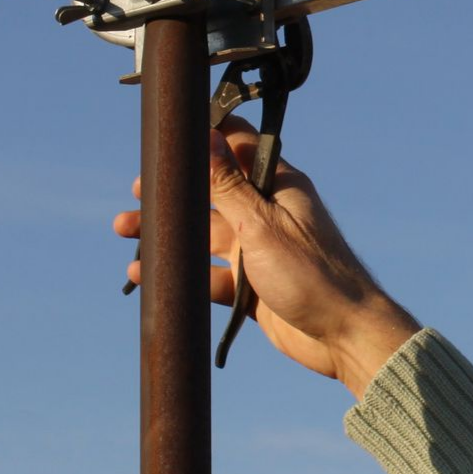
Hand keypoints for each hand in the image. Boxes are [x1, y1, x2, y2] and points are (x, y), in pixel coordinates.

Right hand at [113, 117, 419, 398]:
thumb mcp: (262, 226)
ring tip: (127, 233)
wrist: (344, 338)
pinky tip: (146, 273)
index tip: (164, 140)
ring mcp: (257, 249)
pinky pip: (207, 274)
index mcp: (277, 185)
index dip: (200, 138)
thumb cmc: (315, 274)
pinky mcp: (249, 286)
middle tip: (137, 194)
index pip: (235, 144)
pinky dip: (181, 274)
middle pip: (210, 192)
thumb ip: (228, 185)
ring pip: (203, 234)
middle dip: (173, 193)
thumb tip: (205, 135)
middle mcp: (265, 212)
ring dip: (169, 234)